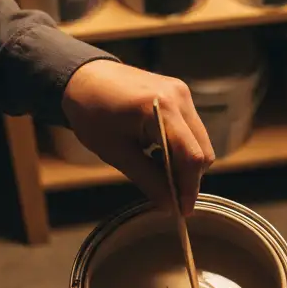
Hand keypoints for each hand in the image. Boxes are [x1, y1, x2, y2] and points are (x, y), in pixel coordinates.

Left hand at [62, 59, 214, 215]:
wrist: (84, 78)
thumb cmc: (92, 113)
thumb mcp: (116, 153)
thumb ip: (147, 180)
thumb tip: (169, 206)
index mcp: (160, 109)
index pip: (191, 156)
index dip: (189, 187)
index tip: (182, 210)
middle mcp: (179, 97)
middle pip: (202, 150)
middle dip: (189, 177)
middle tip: (168, 193)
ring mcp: (182, 93)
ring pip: (200, 141)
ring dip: (185, 162)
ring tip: (156, 168)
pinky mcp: (180, 93)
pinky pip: (191, 129)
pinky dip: (181, 147)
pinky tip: (158, 151)